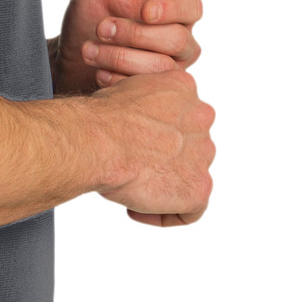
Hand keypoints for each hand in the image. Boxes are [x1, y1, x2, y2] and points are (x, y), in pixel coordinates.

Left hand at [48, 0, 202, 96]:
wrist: (66, 59)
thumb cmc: (87, 15)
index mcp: (173, 11)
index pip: (192, 7)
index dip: (171, 9)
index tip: (143, 11)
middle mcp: (179, 41)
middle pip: (176, 40)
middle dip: (135, 35)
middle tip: (100, 28)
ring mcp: (169, 71)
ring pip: (163, 69)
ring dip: (122, 58)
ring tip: (90, 51)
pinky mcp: (155, 95)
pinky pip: (150, 92)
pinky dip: (121, 82)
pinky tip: (99, 75)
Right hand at [92, 67, 215, 225]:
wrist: (99, 141)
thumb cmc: (100, 118)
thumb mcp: (121, 90)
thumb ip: (139, 102)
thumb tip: (131, 116)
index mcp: (183, 87)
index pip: (181, 113)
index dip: (157, 131)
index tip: (136, 143)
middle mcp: (201, 117)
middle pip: (190, 145)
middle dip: (164, 159)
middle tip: (134, 167)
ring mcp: (203, 153)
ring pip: (190, 175)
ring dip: (165, 185)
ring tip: (132, 189)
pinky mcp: (198, 187)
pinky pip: (190, 210)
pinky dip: (164, 214)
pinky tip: (136, 210)